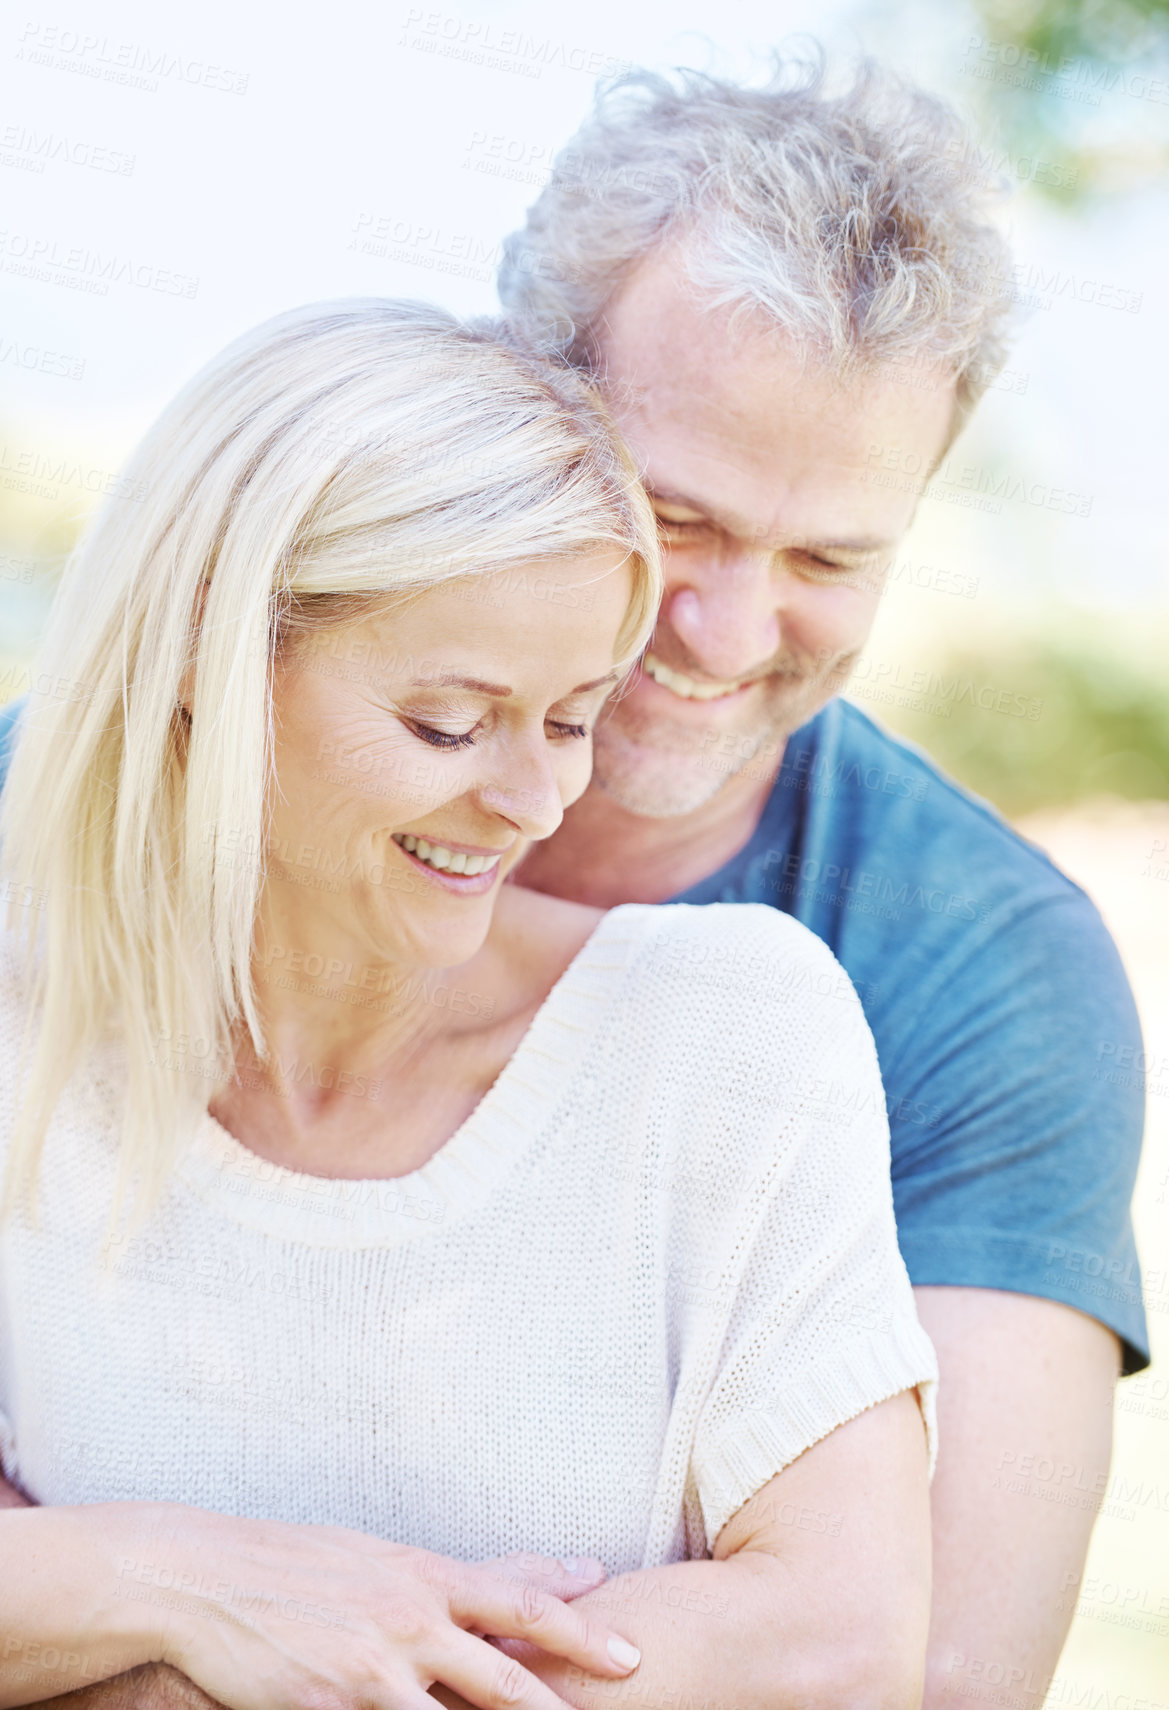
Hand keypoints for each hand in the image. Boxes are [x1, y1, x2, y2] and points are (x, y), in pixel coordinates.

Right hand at [138, 1506, 639, 1709]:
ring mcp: (371, 1665)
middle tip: (620, 1703)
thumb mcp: (384, 1556)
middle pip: (504, 1670)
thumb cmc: (296, 1563)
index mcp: (423, 1574)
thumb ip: (466, 1574)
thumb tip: (556, 1569)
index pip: (519, 1603)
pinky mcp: (331, 1703)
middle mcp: (408, 1616)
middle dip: (562, 1703)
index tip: (631, 1654)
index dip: (579, 1631)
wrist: (203, 1574)